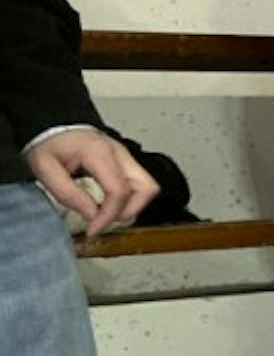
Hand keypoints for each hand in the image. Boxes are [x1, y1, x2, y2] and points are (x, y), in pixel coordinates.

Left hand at [26, 129, 156, 236]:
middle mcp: (120, 154)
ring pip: (147, 188)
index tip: (93, 229)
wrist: (52, 126)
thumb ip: (67, 193)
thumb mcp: (45, 168)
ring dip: (131, 207)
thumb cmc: (48, 144)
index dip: (109, 215)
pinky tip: (106, 205)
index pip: (119, 190)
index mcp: (99, 153)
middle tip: (105, 221)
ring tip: (106, 215)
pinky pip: (137, 185)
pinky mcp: (124, 163)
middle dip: (129, 211)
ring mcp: (125, 157)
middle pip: (146, 188)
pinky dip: (127, 200)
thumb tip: (92, 214)